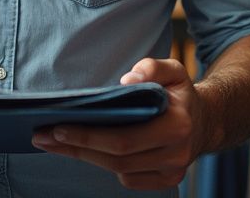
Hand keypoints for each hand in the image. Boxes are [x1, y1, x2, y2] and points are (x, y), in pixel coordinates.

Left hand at [31, 58, 207, 190]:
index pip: (124, 138)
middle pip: (116, 158)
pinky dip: (105, 164)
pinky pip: (129, 178)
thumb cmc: (180, 93)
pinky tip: (85, 150)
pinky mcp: (165, 181)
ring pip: (120, 170)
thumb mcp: (173, 70)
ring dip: (85, 156)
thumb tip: (128, 80)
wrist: (207, 121)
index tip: (56, 126)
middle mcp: (176, 154)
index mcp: (177, 125)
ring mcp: (171, 172)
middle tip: (42, 136)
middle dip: (76, 147)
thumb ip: (152, 67)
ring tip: (55, 142)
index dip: (88, 136)